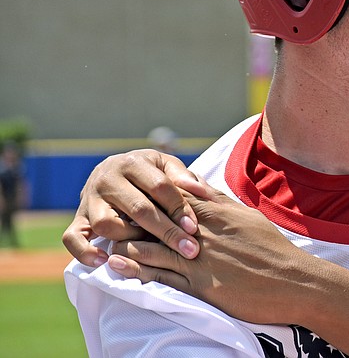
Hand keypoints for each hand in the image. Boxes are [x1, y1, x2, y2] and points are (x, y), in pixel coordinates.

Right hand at [62, 150, 204, 266]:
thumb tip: (200, 190)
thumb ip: (183, 176)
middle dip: (166, 231)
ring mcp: (89, 200)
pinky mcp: (77, 218)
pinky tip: (105, 262)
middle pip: (138, 209)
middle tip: (189, 249)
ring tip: (153, 249)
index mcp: (132, 163)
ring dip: (132, 240)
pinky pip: (72, 238)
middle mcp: (107, 179)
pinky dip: (85, 252)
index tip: (194, 228)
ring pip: (107, 224)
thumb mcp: (165, 165)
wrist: (113, 170)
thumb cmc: (148, 171)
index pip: (159, 187)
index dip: (179, 208)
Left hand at [108, 178, 327, 324]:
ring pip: (150, 245)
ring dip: (125, 242)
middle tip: (110, 217)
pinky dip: (134, 268)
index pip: (171, 197)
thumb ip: (221, 202)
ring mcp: (199, 258)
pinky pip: (159, 275)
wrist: (293, 281)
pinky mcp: (199, 284)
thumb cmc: (272, 249)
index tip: (131, 196)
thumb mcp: (247, 217)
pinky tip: (116, 265)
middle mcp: (202, 232)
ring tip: (106, 241)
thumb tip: (199, 188)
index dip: (148, 196)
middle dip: (130, 216)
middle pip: (154, 218)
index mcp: (214, 212)